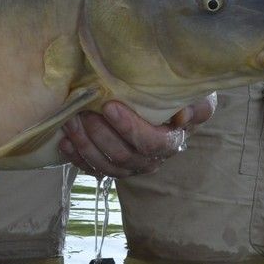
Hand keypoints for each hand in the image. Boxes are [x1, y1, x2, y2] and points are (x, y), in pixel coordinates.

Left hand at [60, 97, 213, 178]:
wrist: (165, 103)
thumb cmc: (178, 94)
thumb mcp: (197, 94)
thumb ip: (198, 105)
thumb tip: (183, 117)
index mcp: (172, 142)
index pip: (152, 143)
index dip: (129, 128)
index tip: (109, 106)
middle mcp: (152, 160)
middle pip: (125, 156)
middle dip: (101, 135)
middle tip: (83, 112)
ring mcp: (130, 166)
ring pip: (107, 165)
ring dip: (86, 145)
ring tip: (71, 122)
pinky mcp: (112, 166)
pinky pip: (93, 169)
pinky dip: (77, 158)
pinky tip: (65, 142)